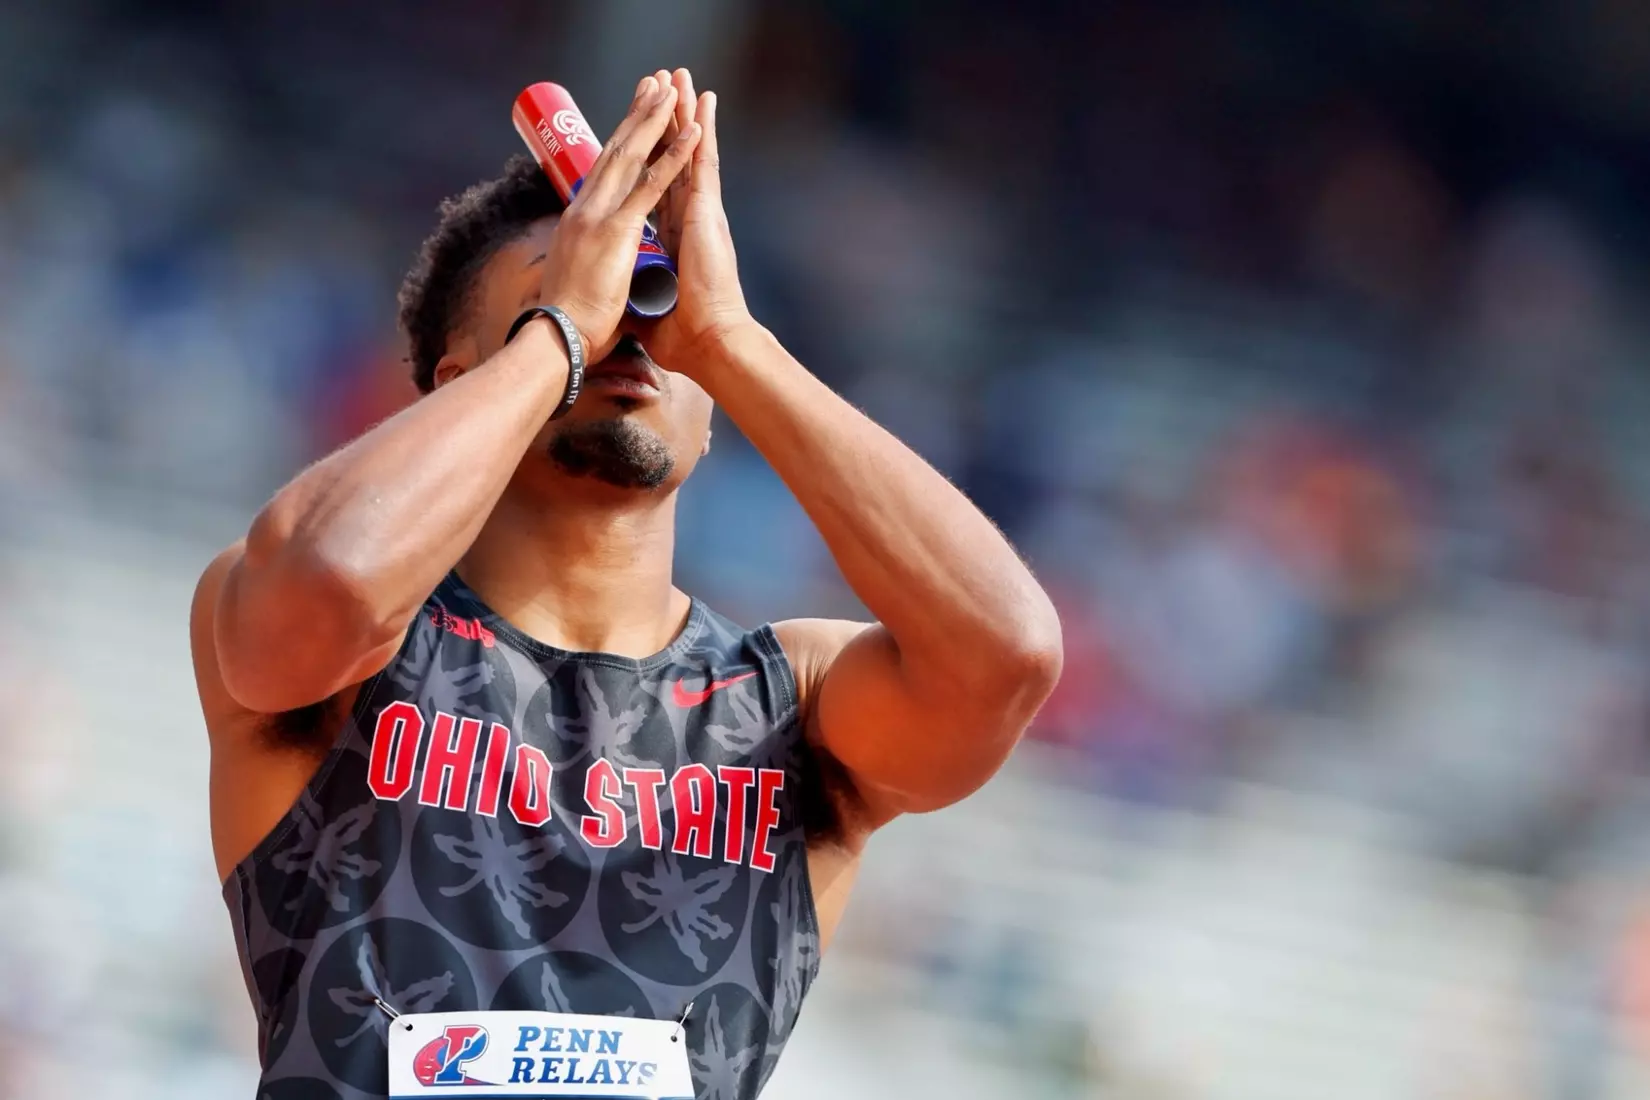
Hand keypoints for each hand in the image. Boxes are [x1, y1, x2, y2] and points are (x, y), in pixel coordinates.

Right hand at [538, 74, 700, 362]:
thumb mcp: (575, 281)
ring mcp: (600, 215)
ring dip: (654, 119)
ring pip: (633, 155)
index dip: (620, 139)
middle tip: (652, 81)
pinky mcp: (617, 229)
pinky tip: (692, 132)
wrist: (561, 341)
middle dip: (636, 114)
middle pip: (616, 150)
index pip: (603, 171)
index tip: (633, 116)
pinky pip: (653, 185)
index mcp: (579, 222)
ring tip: (670, 88)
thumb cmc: (568, 324)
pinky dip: (675, 156)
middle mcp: (586, 209)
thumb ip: (583, 262)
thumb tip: (581, 264)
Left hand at [643, 70, 754, 377]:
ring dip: (684, 113)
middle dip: (665, 121)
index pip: (657, 188)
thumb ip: (636, 295)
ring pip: (690, 151)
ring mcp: (701, 213)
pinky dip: (700, 132)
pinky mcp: (708, 215)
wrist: (709, 344)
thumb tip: (616, 303)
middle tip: (662, 84)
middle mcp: (690, 219)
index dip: (650, 158)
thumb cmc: (682, 336)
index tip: (643, 133)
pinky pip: (703, 163)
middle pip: (672, 159)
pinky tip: (702, 104)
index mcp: (674, 238)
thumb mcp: (647, 307)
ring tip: (682, 77)